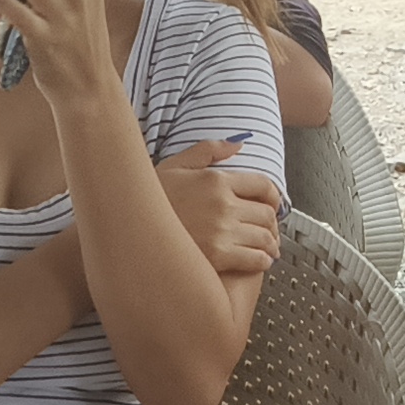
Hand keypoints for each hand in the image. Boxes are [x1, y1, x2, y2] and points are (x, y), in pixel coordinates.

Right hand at [156, 142, 281, 279]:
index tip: (272, 205)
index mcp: (216, 180)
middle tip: (270, 229)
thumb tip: (239, 144)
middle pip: (267, 214)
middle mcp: (223, 204)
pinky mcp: (217, 256)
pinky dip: (263, 260)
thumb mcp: (176, 164)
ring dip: (271, 244)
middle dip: (272, 223)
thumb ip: (209, 150)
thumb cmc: (150, 198)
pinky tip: (259, 260)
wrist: (131, 230)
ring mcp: (221, 231)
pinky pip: (255, 259)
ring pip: (264, 238)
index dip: (274, 197)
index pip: (263, 185)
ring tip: (268, 248)